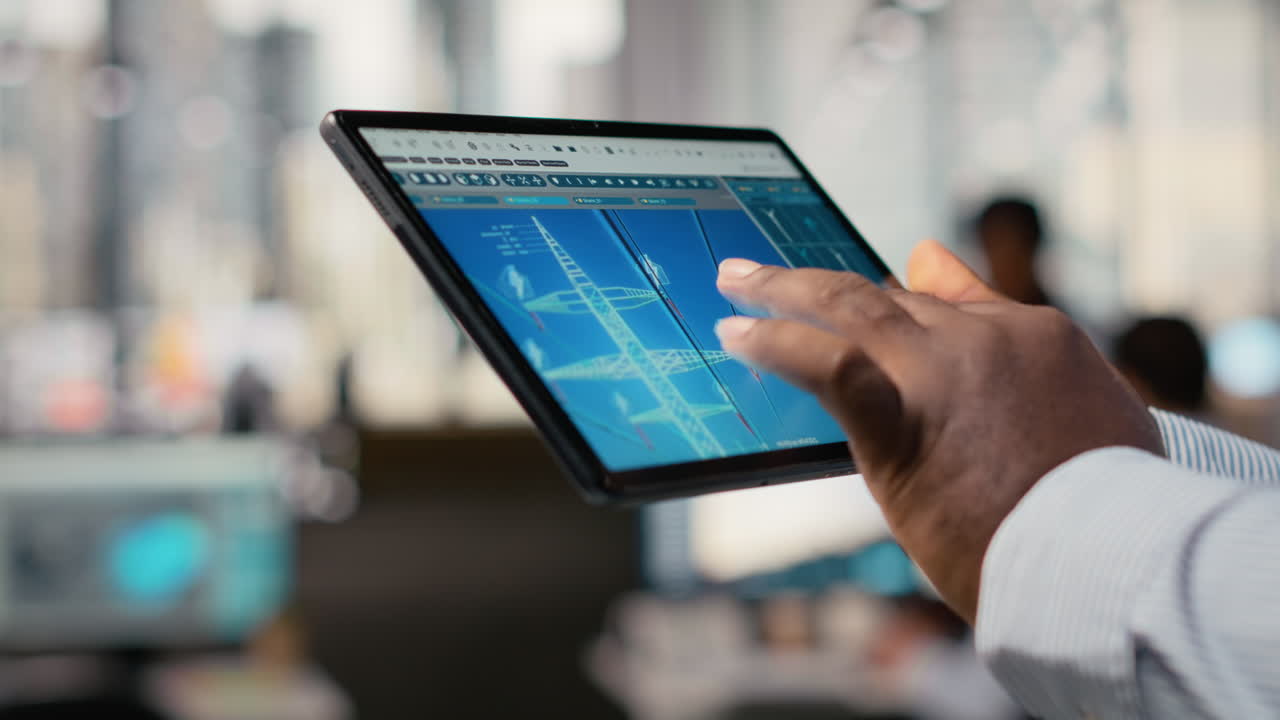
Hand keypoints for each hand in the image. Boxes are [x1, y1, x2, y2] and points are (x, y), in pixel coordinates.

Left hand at [714, 240, 1162, 621]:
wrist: (1112, 557)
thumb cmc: (1111, 506)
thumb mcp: (1094, 406)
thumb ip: (1020, 341)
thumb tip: (939, 263)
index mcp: (1037, 336)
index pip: (942, 304)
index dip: (887, 304)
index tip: (851, 303)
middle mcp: (984, 338)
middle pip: (887, 296)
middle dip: (819, 282)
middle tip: (761, 273)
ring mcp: (941, 371)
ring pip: (847, 305)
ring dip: (781, 289)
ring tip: (734, 282)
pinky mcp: (901, 420)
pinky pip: (824, 362)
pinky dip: (774, 343)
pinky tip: (736, 336)